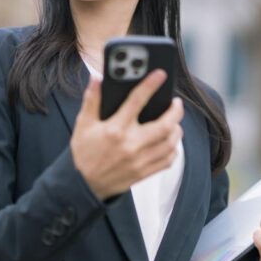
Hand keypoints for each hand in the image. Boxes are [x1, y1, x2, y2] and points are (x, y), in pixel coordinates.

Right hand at [70, 70, 183, 200]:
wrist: (82, 186)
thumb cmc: (84, 153)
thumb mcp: (83, 124)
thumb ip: (92, 100)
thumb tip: (97, 78)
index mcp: (115, 129)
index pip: (137, 101)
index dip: (150, 84)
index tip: (160, 74)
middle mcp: (131, 145)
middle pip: (165, 125)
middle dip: (176, 111)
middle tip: (176, 103)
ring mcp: (139, 160)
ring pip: (170, 142)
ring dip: (177, 129)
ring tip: (174, 121)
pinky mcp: (144, 173)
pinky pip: (168, 160)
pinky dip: (173, 149)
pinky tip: (170, 142)